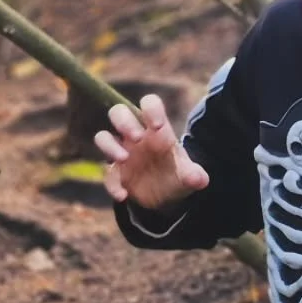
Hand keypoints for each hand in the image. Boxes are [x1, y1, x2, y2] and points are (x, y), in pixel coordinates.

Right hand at [94, 93, 208, 208]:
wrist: (168, 198)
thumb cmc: (178, 176)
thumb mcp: (191, 177)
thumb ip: (195, 175)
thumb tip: (198, 179)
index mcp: (157, 130)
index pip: (149, 104)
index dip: (150, 109)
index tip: (157, 126)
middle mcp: (137, 137)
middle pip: (119, 112)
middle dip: (124, 121)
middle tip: (136, 138)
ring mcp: (123, 153)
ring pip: (103, 136)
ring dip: (110, 146)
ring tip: (124, 159)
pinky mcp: (116, 173)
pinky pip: (106, 174)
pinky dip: (112, 184)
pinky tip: (124, 195)